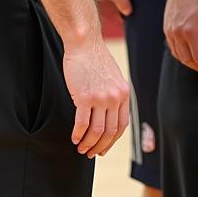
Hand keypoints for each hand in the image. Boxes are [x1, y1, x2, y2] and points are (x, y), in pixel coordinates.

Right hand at [62, 36, 129, 157]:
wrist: (84, 43)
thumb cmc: (95, 59)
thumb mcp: (113, 77)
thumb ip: (114, 95)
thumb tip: (109, 117)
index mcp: (124, 93)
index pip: (121, 126)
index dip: (112, 141)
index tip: (103, 148)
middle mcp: (115, 97)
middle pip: (109, 132)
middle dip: (100, 147)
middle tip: (90, 153)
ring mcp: (101, 98)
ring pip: (96, 131)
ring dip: (88, 144)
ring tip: (81, 148)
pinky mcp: (85, 97)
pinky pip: (82, 124)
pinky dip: (78, 135)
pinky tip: (74, 138)